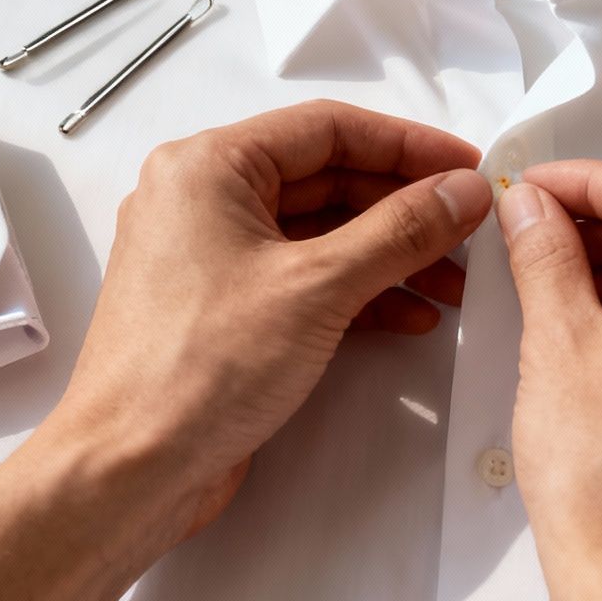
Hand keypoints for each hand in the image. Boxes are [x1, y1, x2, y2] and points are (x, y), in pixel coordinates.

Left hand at [48, 97, 492, 542]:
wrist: (129, 471)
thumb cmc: (202, 366)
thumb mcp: (317, 287)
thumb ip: (401, 230)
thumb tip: (467, 190)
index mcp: (208, 167)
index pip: (327, 129)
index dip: (408, 145)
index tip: (470, 167)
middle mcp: (203, 199)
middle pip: (328, 179)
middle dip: (405, 206)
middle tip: (472, 229)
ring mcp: (211, 256)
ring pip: (321, 233)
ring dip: (391, 254)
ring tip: (456, 283)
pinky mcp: (224, 309)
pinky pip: (304, 278)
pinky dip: (359, 291)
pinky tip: (413, 317)